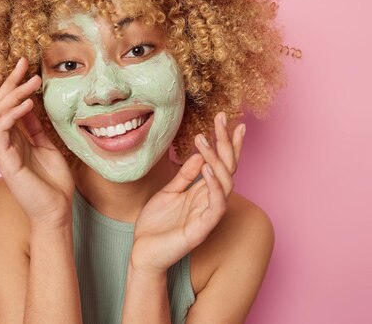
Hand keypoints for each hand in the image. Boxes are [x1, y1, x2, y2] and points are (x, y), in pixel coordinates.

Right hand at [0, 57, 74, 229]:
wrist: (55, 212)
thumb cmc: (52, 183)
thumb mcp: (46, 147)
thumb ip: (35, 128)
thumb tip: (29, 105)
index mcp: (13, 140)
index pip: (0, 109)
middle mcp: (4, 144)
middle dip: (8, 82)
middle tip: (23, 62)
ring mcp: (3, 153)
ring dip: (15, 94)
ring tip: (32, 81)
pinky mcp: (7, 162)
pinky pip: (3, 132)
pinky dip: (13, 114)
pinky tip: (27, 104)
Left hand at [130, 112, 245, 274]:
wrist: (143, 252)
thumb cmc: (155, 225)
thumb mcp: (169, 192)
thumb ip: (185, 175)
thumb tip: (201, 154)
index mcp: (203, 192)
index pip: (221, 164)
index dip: (226, 142)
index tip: (227, 119)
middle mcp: (210, 201)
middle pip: (228, 168)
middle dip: (227, 142)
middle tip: (223, 118)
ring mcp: (208, 215)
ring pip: (226, 184)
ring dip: (218, 160)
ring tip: (205, 140)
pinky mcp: (202, 229)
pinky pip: (216, 205)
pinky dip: (214, 185)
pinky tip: (208, 168)